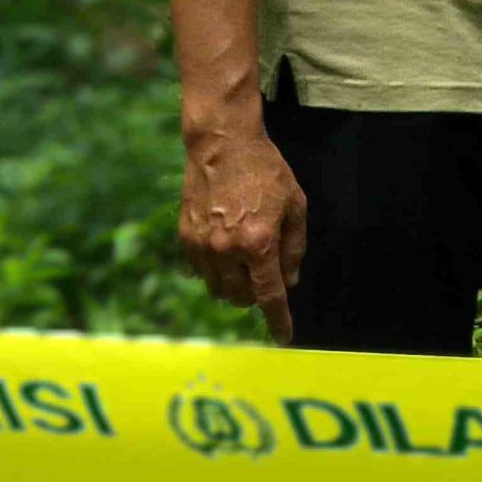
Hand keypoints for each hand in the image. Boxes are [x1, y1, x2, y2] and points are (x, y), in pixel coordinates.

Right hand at [179, 129, 308, 344]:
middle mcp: (227, 250)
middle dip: (256, 295)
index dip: (278, 320)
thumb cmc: (266, 172)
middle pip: (241, 298)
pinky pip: (199, 272)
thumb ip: (293, 248)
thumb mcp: (295, 205)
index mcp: (259, 243)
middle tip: (266, 274)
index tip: (284, 337)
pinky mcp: (185, 238)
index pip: (270, 296)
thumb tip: (289, 282)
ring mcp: (202, 246)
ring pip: (218, 289)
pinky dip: (214, 271)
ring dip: (234, 285)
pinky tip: (224, 250)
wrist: (223, 145)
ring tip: (245, 259)